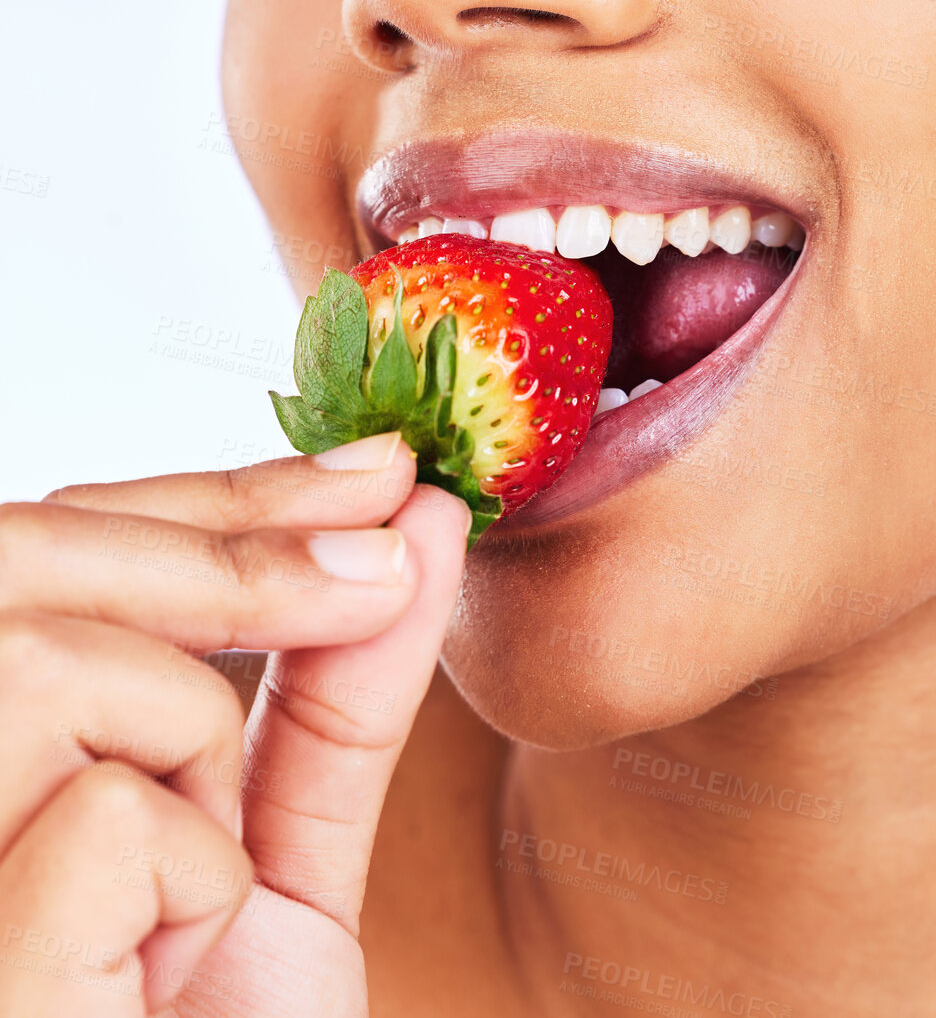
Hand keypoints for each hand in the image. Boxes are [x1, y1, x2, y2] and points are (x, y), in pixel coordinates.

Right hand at [0, 433, 470, 1014]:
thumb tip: (406, 516)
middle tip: (391, 540)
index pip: (57, 548)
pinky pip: (107, 817)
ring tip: (185, 895)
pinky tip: (152, 980)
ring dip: (191, 758)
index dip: (222, 490)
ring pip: (66, 667)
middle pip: (36, 561)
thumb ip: (322, 691)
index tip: (379, 461)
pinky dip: (185, 885)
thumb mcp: (269, 852)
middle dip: (236, 542)